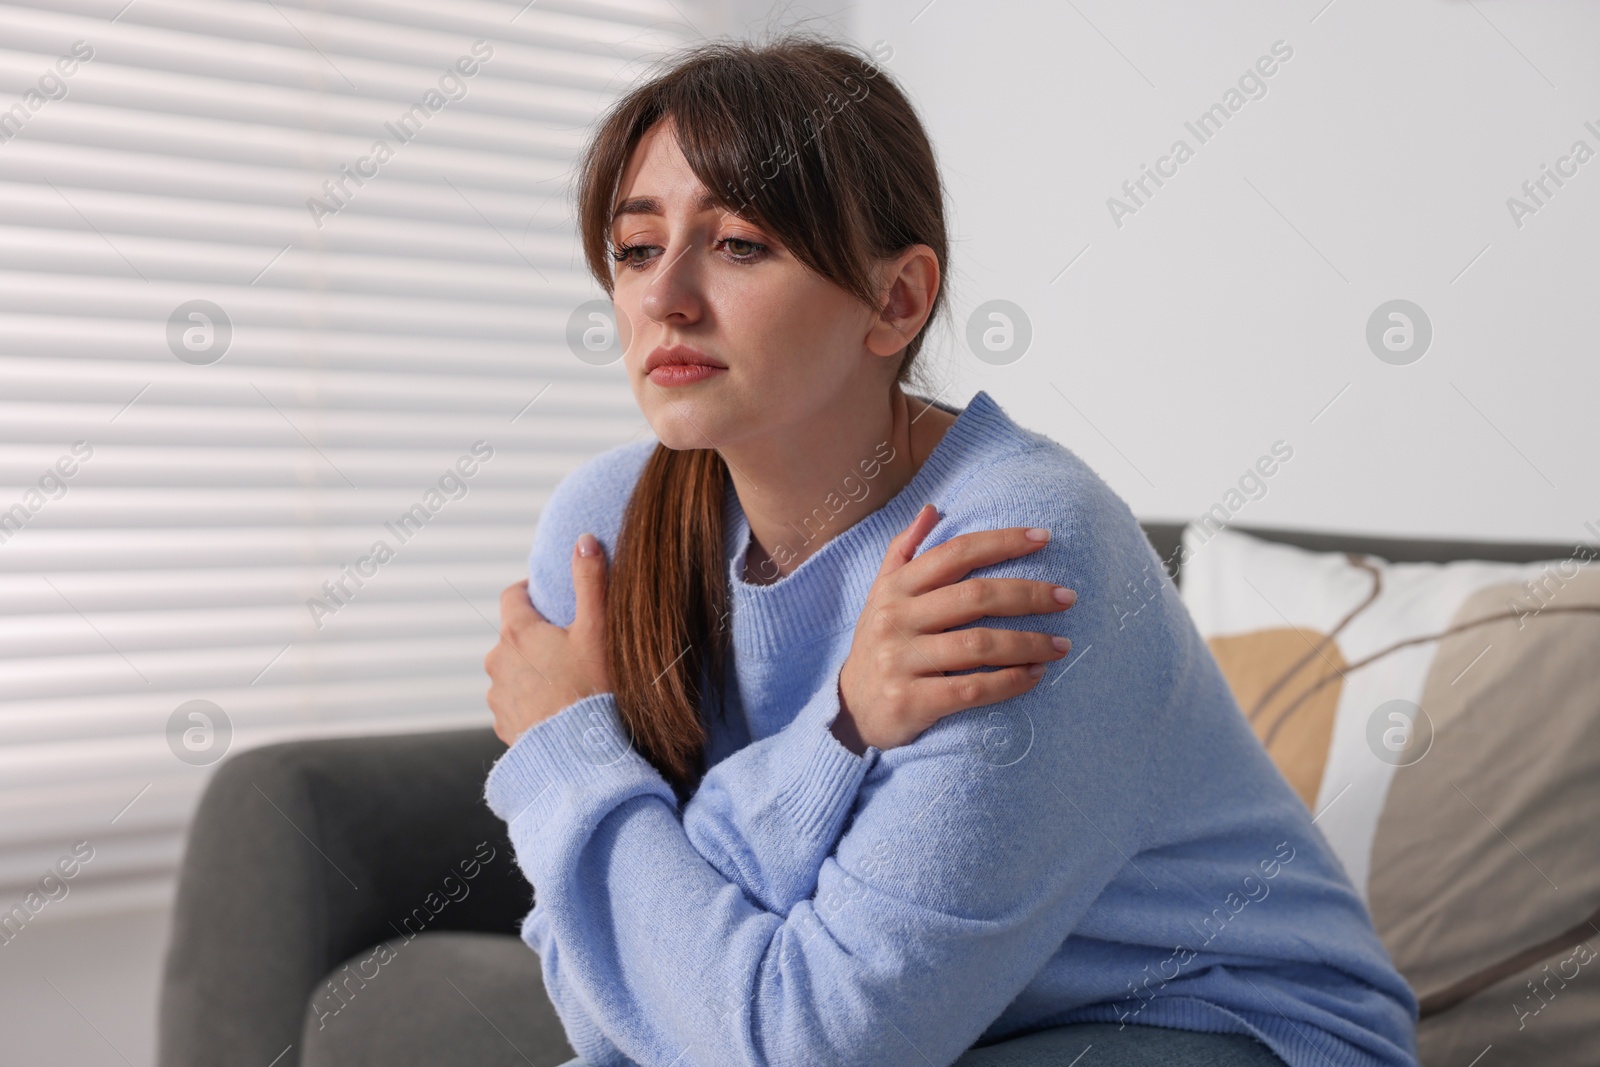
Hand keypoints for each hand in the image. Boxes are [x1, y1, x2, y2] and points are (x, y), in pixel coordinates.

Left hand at [486, 532, 612, 746]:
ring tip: (566, 683)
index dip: (529, 592)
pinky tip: (558, 712)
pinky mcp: (503, 726)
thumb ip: (591, 581)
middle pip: (513, 637)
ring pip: (512, 672)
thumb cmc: (594, 689)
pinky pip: (515, 705)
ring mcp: (497, 696)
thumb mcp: (598, 630)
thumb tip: (583, 539)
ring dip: (532, 672)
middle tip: (569, 645)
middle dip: (536, 636)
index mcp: (518, 633)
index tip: (546, 596)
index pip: (512, 596)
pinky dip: (532, 703)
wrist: (582, 756)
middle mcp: (497, 662)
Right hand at [832, 505, 1075, 754]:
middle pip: (975, 596)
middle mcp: (896, 619)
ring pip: (980, 644)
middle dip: (1029, 595)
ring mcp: (901, 661)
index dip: (1001, 542)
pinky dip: (1010, 682)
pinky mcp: (910, 701)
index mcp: (895, 588)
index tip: (1044, 538)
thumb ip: (903, 552)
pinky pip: (972, 690)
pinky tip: (1035, 676)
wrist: (849, 710)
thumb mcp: (881, 596)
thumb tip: (931, 510)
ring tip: (1061, 644)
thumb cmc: (878, 646)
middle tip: (1067, 597)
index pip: (955, 554)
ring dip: (1029, 643)